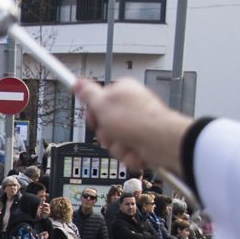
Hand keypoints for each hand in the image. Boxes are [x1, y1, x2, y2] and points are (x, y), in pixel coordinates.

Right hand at [78, 78, 192, 178]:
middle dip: (106, 135)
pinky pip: (126, 152)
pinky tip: (136, 150)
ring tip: (128, 142)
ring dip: (118, 147)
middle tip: (112, 132)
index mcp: (122, 92)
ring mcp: (137, 126)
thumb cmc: (138, 120)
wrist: (161, 143)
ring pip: (114, 142)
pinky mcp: (143, 142)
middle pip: (104, 125)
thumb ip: (87, 94)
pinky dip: (129, 155)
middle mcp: (131, 108)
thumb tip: (78, 83)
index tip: (91, 116)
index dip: (92, 112)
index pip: (98, 101)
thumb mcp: (102, 104)